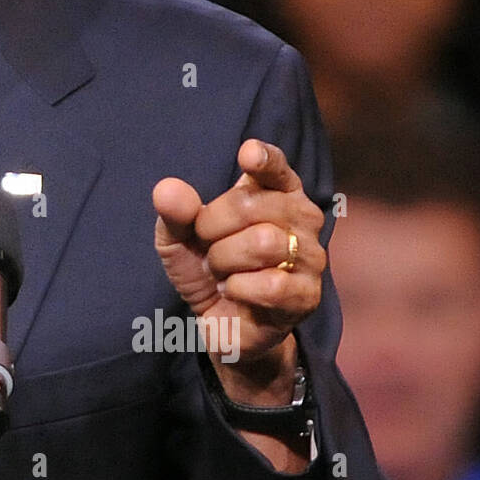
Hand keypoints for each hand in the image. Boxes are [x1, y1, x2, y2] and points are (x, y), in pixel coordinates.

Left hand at [152, 139, 324, 404]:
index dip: (264, 159)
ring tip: (223, 273)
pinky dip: (239, 289)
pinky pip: (270, 284)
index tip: (247, 154)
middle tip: (208, 248)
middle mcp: (303, 217)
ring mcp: (312, 256)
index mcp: (275, 193)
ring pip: (263, 242)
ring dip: (225, 261)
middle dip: (213, 227)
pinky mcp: (308, 295)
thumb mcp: (179, 239)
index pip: (275, 168)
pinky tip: (237, 293)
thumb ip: (174, 213)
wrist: (223, 324)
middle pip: (253, 205)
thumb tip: (167, 189)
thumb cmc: (208, 269)